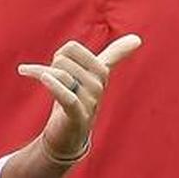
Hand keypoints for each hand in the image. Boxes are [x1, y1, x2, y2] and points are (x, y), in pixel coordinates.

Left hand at [17, 34, 141, 159]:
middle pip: (64, 59)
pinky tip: (43, 77)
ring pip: (63, 75)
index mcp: (101, 73)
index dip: (62, 52)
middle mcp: (98, 85)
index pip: (74, 48)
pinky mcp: (78, 116)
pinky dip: (55, 86)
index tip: (59, 63)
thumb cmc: (79, 101)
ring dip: (44, 76)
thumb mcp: (93, 75)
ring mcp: (89, 102)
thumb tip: (138, 39)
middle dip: (53, 66)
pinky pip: (68, 97)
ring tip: (40, 81)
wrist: (68, 138)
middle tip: (54, 81)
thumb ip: (113, 56)